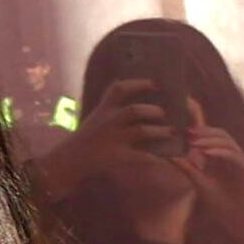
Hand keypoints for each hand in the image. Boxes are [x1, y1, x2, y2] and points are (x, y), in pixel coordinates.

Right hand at [35, 74, 199, 240]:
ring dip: (161, 132)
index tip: (156, 84)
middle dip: (155, 112)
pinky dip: (156, 158)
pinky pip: (142, 156)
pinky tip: (166, 159)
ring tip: (171, 132)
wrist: (72, 158)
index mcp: (104, 109)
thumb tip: (131, 93)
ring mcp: (114, 139)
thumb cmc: (87, 136)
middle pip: (136, 110)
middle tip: (165, 115)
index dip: (139, 84)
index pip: (120, 89)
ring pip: (143, 131)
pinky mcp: (118, 156)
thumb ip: (112, 105)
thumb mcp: (96, 115)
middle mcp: (109, 121)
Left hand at [181, 124, 243, 243]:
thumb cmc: (224, 207)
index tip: (181, 130)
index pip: (213, 138)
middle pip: (222, 135)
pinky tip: (206, 153)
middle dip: (204, 131)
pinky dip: (221, 152)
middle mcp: (234, 159)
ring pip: (229, 143)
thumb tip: (171, 156)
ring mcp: (243, 164)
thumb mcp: (201, 185)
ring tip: (193, 143)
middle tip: (187, 133)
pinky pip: (236, 156)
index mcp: (223, 160)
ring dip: (210, 140)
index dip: (199, 131)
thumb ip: (189, 170)